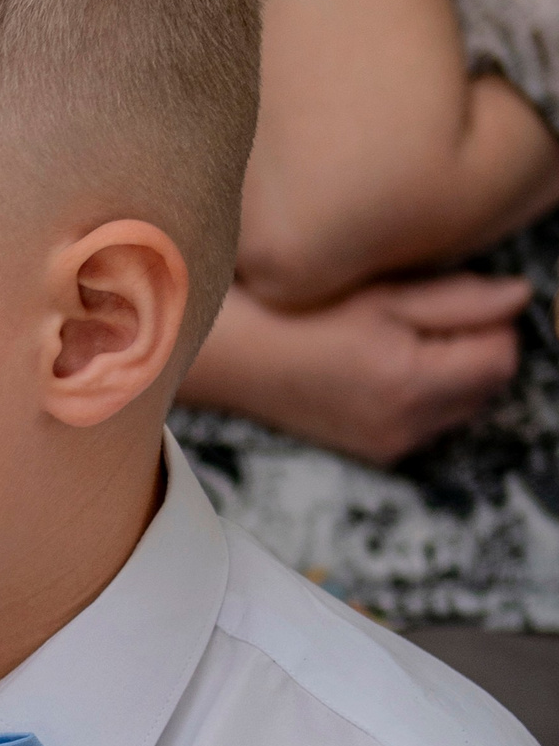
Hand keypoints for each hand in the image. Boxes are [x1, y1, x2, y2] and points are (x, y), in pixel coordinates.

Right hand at [178, 274, 531, 466]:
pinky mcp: (373, 449)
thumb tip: (519, 297)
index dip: (490, 321)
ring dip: (452, 371)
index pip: (501, 356)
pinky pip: (429, 420)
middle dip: (475, 347)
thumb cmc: (289, 316)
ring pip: (462, 404)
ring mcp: (389, 443)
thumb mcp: (378, 295)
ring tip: (400, 340)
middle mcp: (405, 425)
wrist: (226, 356)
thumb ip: (458, 298)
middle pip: (487, 384)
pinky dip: (424, 392)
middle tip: (426, 315)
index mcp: (410, 383)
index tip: (455, 300)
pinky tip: (383, 367)